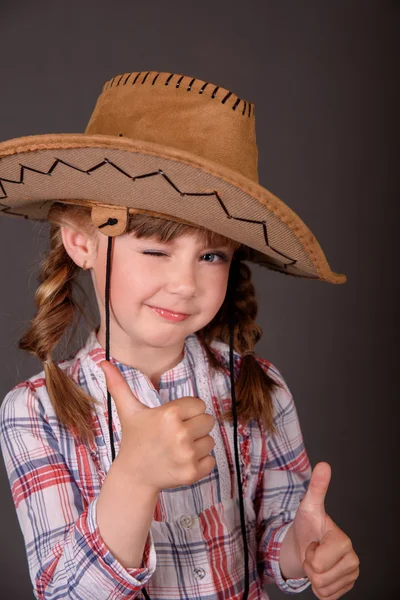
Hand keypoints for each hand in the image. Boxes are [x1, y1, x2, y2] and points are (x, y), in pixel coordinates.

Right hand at [99, 360, 215, 492]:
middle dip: (195, 426)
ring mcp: (187, 455)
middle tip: (176, 434)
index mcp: (169, 414)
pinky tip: (182, 461)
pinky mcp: (192, 473)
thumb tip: (103, 361)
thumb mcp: (128, 411)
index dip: (188, 411)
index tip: (174, 420)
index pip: (199, 404)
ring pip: (210, 441)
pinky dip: (200, 463)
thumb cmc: (134, 439)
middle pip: (208, 421)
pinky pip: (211, 461)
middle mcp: (180, 434)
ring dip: (197, 444)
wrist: (133, 476)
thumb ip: (119, 385)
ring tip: (178, 448)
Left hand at [292, 462, 359, 598]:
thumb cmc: (307, 525)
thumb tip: (324, 465)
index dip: (309, 553)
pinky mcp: (346, 588)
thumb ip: (317, 487)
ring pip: (322, 588)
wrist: (305, 544)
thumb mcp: (308, 506)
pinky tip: (321, 572)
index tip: (314, 541)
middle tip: (313, 551)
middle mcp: (352, 559)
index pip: (318, 563)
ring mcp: (351, 576)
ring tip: (316, 559)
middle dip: (310, 566)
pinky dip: (318, 588)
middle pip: (319, 577)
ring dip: (313, 577)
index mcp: (344, 541)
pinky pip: (326, 598)